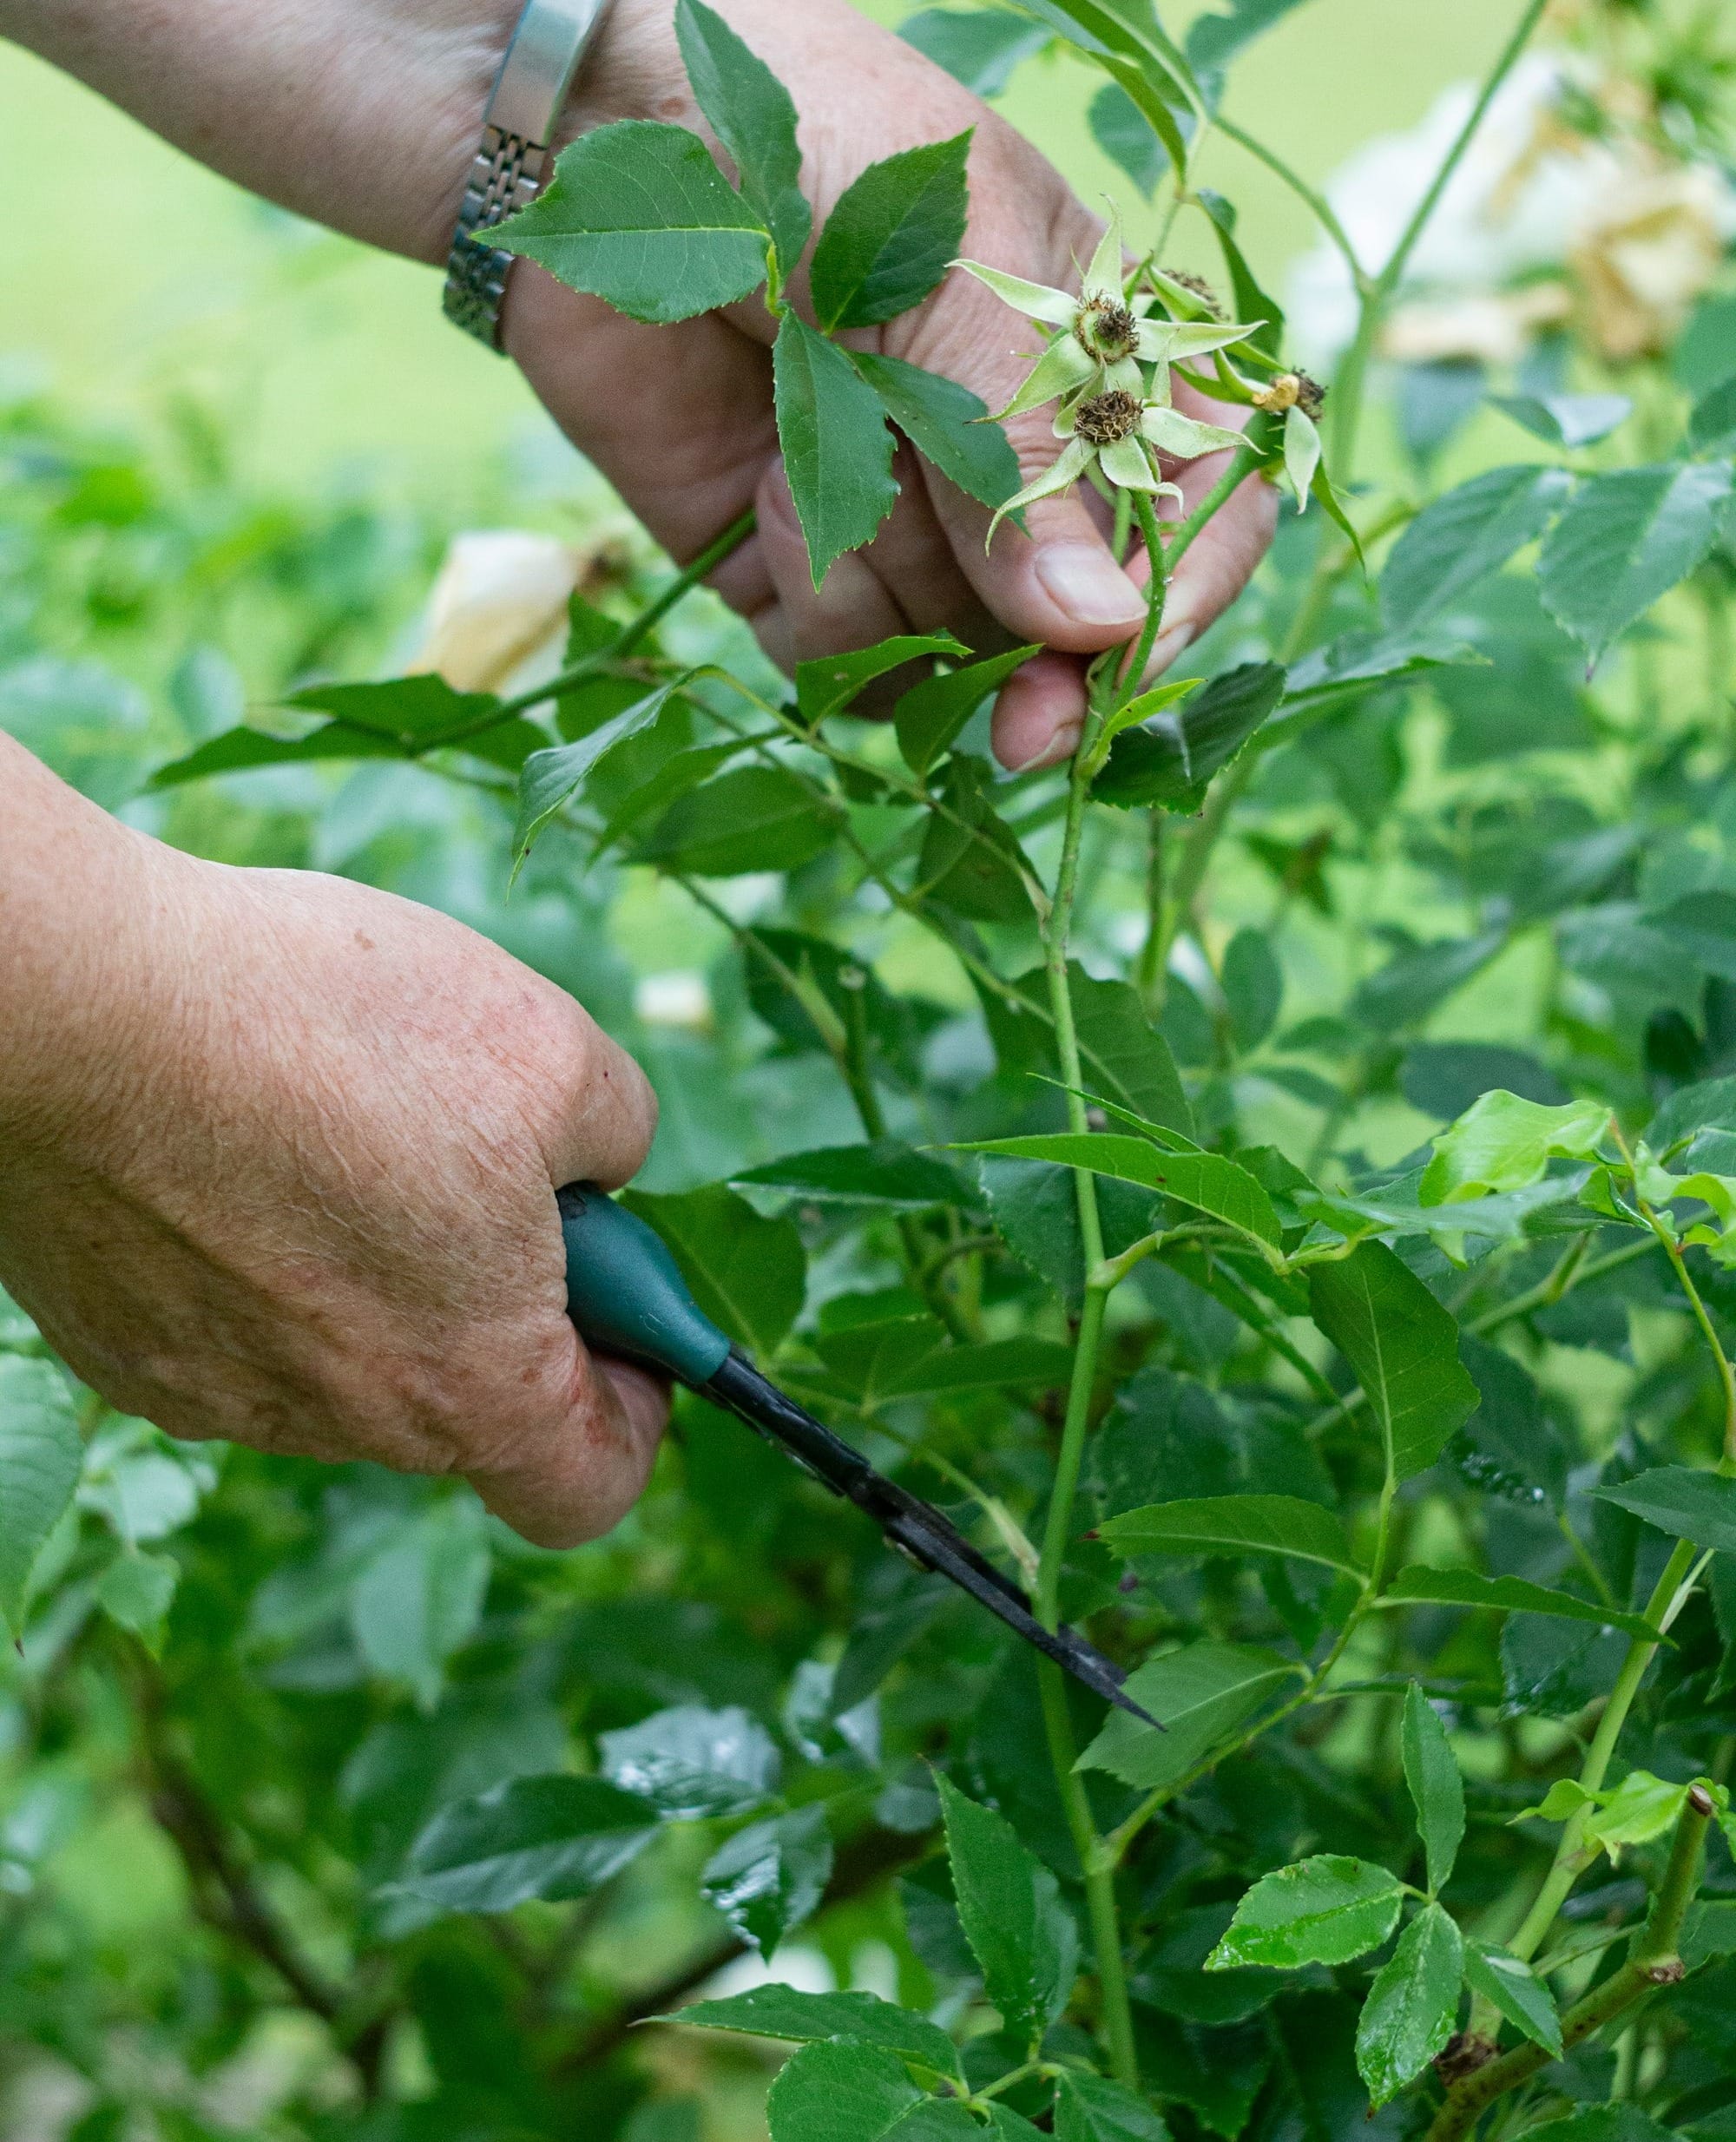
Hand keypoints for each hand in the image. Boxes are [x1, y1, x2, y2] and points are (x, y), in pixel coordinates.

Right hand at [0, 743, 665, 1546]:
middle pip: (467, 1398)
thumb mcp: (552, 1050)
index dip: (636, 1407)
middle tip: (483, 1154)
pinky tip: (245, 1135)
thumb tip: (601, 1168)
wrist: (76, 1002)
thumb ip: (620, 1135)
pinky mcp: (123, 1343)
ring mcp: (216, 1393)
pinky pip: (238, 1316)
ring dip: (380, 1262)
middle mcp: (340, 1425)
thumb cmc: (329, 1028)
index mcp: (468, 1387)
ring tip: (345, 1117)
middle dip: (505, 1290)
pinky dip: (266, 1248)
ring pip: (348, 1353)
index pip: (589, 1486)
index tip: (626, 1315)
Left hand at [3, 0, 1274, 770]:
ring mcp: (909, 524)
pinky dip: (819, 609)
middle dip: (1039, 665)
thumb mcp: (946, 261)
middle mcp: (1014, 461)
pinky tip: (766, 494)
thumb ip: (1020, 447)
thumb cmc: (805, 140)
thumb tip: (1096, 628)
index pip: (1199, 507)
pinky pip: (851, 665)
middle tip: (1018, 722)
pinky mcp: (802, 571)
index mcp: (1097, 359)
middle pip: (1078, 622)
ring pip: (960, 653)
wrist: (594, 132)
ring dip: (899, 587)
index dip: (1177, 594)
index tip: (1121, 653)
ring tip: (817, 450)